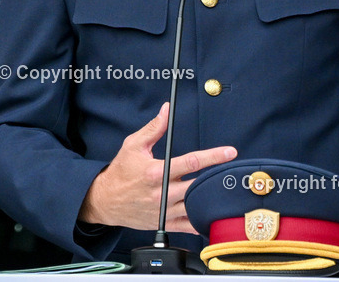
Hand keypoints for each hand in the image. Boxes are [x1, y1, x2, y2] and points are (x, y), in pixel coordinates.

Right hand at [78, 102, 236, 232]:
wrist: (104, 201)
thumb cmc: (119, 172)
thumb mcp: (133, 145)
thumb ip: (154, 128)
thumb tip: (166, 111)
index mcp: (156, 172)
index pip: (191, 162)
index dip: (213, 156)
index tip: (230, 152)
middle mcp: (161, 193)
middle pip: (198, 185)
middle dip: (217, 177)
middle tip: (234, 171)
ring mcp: (163, 211)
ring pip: (195, 207)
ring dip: (211, 198)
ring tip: (227, 190)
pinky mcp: (163, 224)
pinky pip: (187, 227)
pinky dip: (201, 221)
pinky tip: (213, 213)